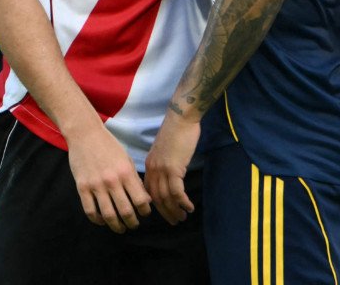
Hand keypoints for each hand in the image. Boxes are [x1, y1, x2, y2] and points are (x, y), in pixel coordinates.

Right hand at [66, 124, 151, 232]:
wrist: (85, 134)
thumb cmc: (109, 146)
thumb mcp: (126, 159)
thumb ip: (135, 180)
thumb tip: (145, 199)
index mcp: (126, 172)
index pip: (140, 200)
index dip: (145, 211)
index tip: (145, 213)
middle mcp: (112, 181)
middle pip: (125, 211)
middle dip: (132, 222)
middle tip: (134, 225)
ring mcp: (96, 185)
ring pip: (108, 215)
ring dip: (116, 225)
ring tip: (120, 228)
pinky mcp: (82, 187)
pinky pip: (90, 210)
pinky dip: (98, 220)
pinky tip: (103, 221)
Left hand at [144, 110, 199, 224]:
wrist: (181, 118)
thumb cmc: (176, 131)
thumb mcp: (165, 150)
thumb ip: (164, 163)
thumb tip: (169, 175)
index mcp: (149, 165)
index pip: (149, 191)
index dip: (157, 204)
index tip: (165, 212)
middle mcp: (153, 170)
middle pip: (156, 198)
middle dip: (166, 212)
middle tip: (175, 221)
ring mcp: (162, 170)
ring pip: (166, 198)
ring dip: (175, 210)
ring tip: (183, 217)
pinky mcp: (174, 169)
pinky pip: (177, 192)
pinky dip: (183, 202)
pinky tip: (190, 207)